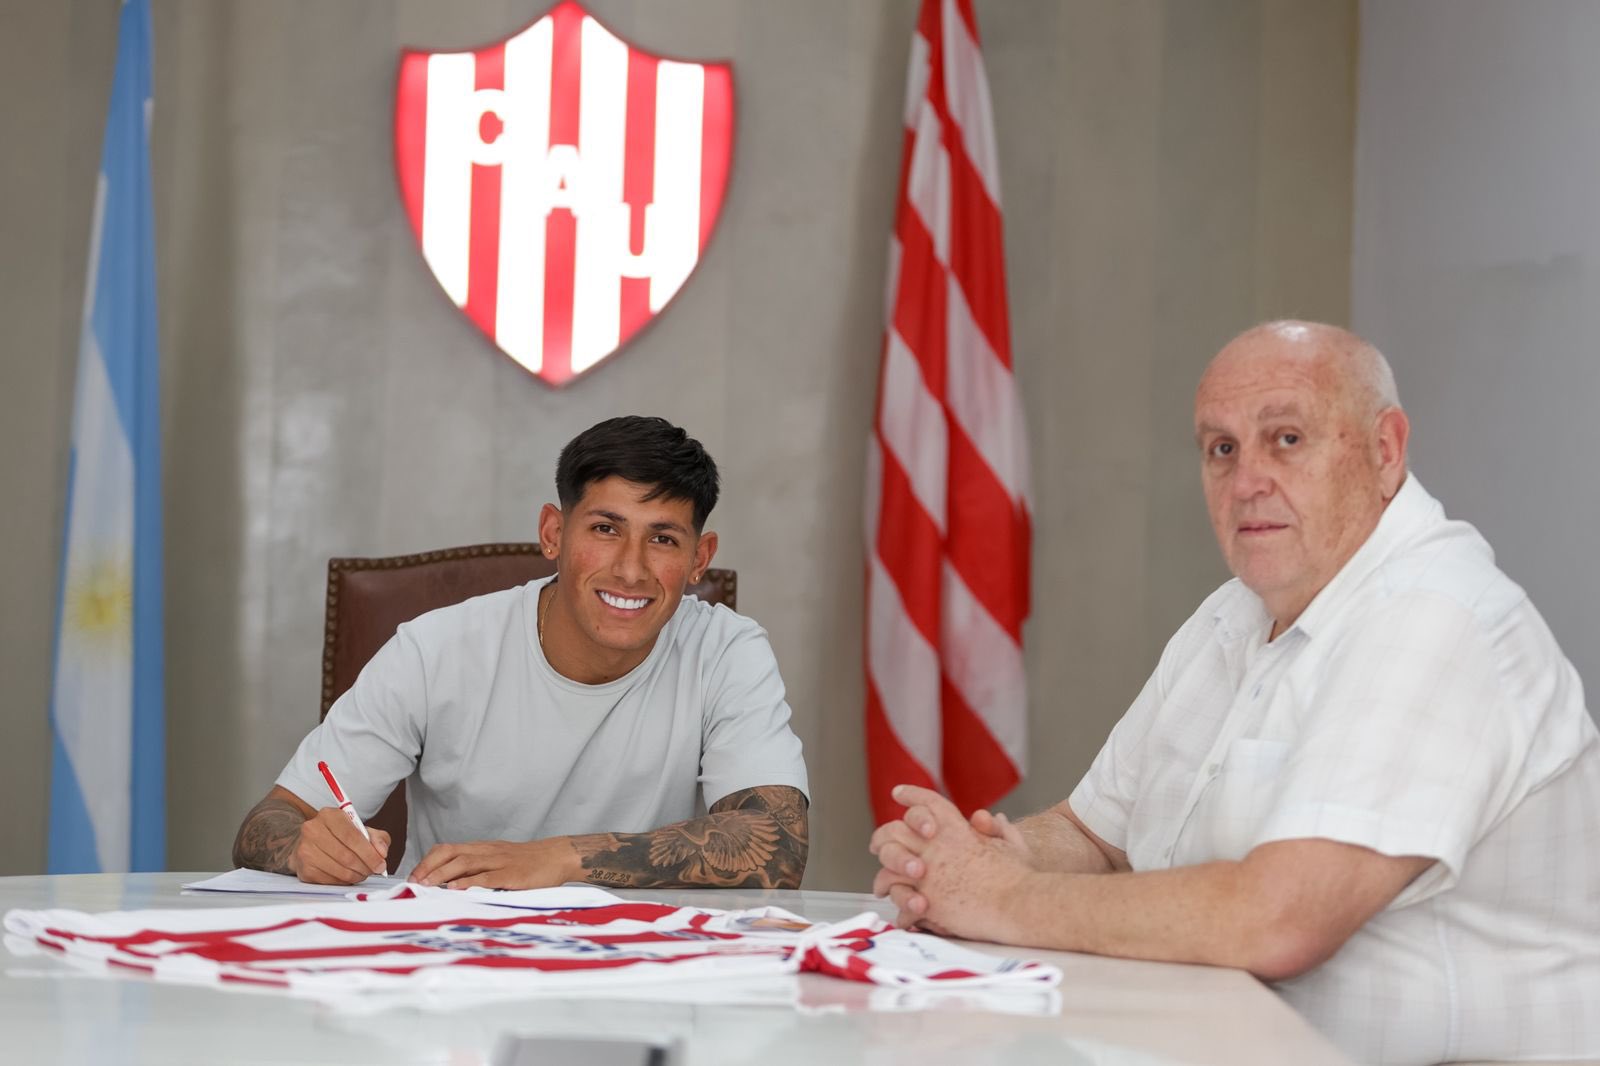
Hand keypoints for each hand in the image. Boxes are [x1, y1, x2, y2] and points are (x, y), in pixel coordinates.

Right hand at [290, 808, 389, 883]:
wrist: (311, 844)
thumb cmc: (338, 836)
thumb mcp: (361, 829)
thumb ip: (377, 838)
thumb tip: (381, 852)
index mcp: (329, 815)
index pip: (352, 836)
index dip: (370, 853)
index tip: (381, 863)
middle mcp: (313, 830)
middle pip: (347, 856)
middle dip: (366, 867)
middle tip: (374, 870)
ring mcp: (305, 850)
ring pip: (340, 871)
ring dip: (357, 876)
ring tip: (362, 873)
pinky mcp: (304, 869)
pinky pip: (331, 881)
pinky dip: (344, 881)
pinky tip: (348, 876)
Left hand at [408, 837, 578, 889]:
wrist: (557, 856)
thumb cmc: (527, 863)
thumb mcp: (499, 860)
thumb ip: (478, 869)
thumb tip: (451, 884)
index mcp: (481, 848)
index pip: (447, 849)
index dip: (427, 861)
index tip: (414, 876)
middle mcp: (486, 851)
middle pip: (450, 853)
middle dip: (428, 867)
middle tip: (414, 883)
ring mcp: (499, 861)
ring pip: (464, 863)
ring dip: (442, 875)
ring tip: (427, 886)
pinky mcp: (512, 874)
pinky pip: (487, 877)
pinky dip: (469, 882)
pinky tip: (456, 890)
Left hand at [873, 785, 1034, 941]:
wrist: (1019, 903)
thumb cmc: (1021, 876)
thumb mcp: (1014, 846)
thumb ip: (1000, 830)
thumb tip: (992, 818)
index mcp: (957, 829)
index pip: (927, 803)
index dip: (911, 795)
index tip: (898, 793)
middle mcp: (936, 845)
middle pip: (895, 831)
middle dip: (882, 836)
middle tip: (876, 845)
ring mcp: (929, 872)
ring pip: (890, 866)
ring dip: (883, 878)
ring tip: (880, 888)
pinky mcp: (928, 900)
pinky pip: (901, 900)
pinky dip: (900, 909)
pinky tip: (902, 916)